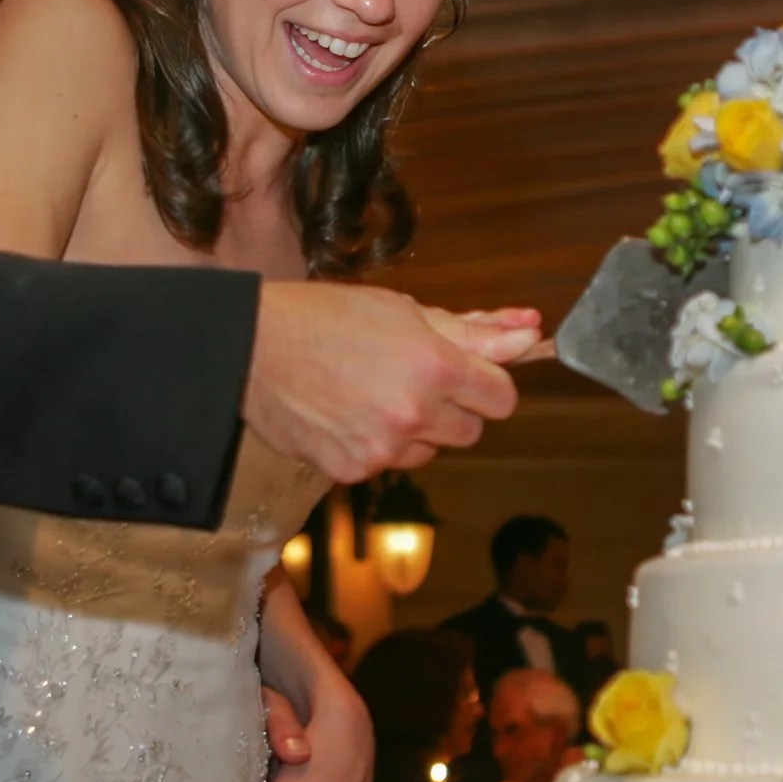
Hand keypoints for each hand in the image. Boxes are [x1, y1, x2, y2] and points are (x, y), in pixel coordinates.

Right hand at [244, 284, 530, 483]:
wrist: (252, 348)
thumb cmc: (325, 317)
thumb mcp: (404, 311)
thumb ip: (474, 329)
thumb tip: (530, 332)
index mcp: (435, 367)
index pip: (503, 399)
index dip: (487, 384)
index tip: (467, 375)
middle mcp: (414, 414)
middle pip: (470, 431)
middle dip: (452, 409)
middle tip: (411, 379)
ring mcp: (383, 449)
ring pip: (428, 451)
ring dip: (414, 430)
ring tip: (371, 394)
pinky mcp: (352, 471)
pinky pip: (386, 465)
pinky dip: (375, 446)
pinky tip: (347, 415)